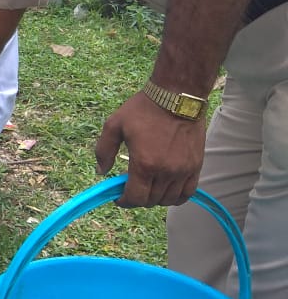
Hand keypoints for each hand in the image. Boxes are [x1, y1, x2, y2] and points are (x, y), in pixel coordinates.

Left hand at [95, 92, 205, 206]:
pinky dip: (176, 196)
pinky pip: (188, 193)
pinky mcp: (196, 166)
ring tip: (147, 186)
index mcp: (144, 164)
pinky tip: (166, 190)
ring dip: (156, 198)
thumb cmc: (143, 109)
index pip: (135, 198)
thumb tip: (101, 172)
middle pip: (151, 201)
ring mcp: (183, 170)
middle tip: (131, 187)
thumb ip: (104, 150)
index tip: (118, 197)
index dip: (124, 201)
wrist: (176, 96)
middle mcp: (166, 172)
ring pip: (169, 199)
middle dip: (138, 198)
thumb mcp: (114, 125)